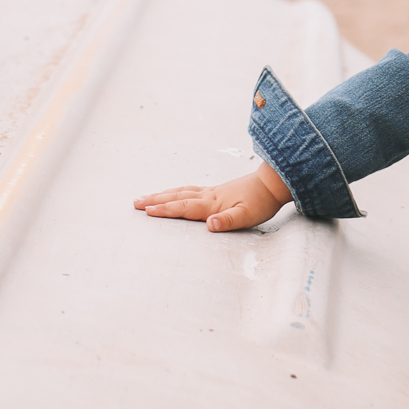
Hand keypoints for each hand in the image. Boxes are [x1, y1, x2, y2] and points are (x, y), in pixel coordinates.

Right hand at [134, 163, 291, 231]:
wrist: (272, 183)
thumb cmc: (261, 202)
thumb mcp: (248, 216)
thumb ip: (228, 221)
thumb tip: (210, 225)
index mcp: (213, 204)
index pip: (184, 207)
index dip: (165, 210)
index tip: (147, 211)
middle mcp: (209, 196)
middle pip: (177, 197)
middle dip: (155, 201)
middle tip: (135, 203)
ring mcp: (212, 192)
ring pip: (181, 192)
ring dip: (163, 195)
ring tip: (146, 198)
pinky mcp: (217, 191)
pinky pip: (190, 190)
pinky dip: (176, 192)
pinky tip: (174, 193)